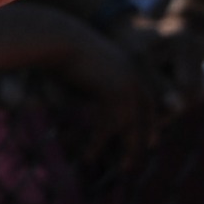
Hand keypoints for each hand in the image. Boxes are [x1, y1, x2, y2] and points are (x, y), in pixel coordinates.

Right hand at [54, 32, 154, 162]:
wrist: (52, 36)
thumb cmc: (57, 49)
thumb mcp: (80, 69)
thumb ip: (91, 87)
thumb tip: (86, 105)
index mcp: (128, 65)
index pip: (146, 100)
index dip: (149, 122)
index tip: (151, 142)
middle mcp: (132, 73)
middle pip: (145, 115)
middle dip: (141, 139)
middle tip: (134, 162)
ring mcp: (126, 82)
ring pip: (129, 124)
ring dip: (123, 148)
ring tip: (117, 166)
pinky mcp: (113, 91)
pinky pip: (108, 125)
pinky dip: (97, 143)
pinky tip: (88, 157)